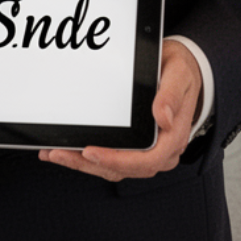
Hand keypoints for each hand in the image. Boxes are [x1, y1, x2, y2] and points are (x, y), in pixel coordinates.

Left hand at [38, 39, 202, 181]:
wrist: (185, 70)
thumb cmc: (180, 72)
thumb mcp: (178, 74)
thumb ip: (170, 95)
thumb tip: (162, 117)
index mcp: (174, 137)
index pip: (147, 160)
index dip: (117, 160)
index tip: (91, 152)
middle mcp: (162, 150)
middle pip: (124, 169)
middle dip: (89, 164)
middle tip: (60, 153)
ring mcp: (147, 151)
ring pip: (114, 168)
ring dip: (83, 164)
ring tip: (55, 153)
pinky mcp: (135, 148)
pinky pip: (111, 160)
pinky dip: (87, 158)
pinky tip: (67, 150)